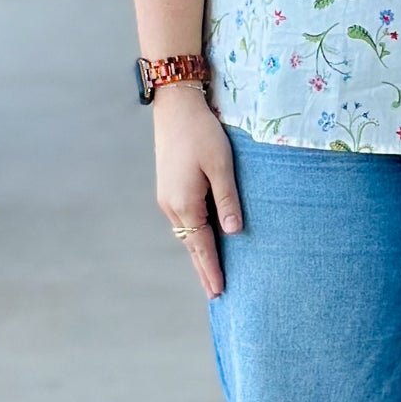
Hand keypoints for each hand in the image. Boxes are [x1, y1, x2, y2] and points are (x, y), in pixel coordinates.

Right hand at [152, 86, 242, 298]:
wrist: (176, 108)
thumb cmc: (202, 133)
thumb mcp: (221, 165)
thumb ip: (227, 199)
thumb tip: (233, 233)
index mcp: (185, 203)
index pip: (202, 245)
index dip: (212, 269)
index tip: (219, 291)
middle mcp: (172, 205)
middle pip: (191, 244)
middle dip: (203, 268)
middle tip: (215, 293)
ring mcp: (167, 197)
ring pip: (185, 233)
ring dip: (198, 252)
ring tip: (210, 271)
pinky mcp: (169, 187)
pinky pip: (183, 220)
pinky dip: (193, 235)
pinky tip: (201, 238)